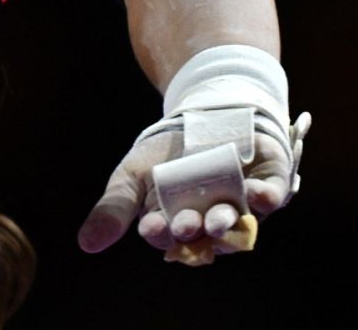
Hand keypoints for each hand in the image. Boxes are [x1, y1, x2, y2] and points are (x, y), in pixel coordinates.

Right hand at [77, 112, 310, 260]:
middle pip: (205, 233)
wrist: (199, 112)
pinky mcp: (268, 182)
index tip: (152, 226)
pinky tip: (257, 194)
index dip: (161, 233)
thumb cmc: (163, 152)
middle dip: (196, 229)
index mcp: (176, 222)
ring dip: (228, 221)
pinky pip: (272, 196)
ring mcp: (241, 203)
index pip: (168, 235)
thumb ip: (113, 209)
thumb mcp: (131, 176)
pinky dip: (267, 197)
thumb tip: (85, 245)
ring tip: (218, 218)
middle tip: (187, 224)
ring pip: (238, 221)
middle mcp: (211, 218)